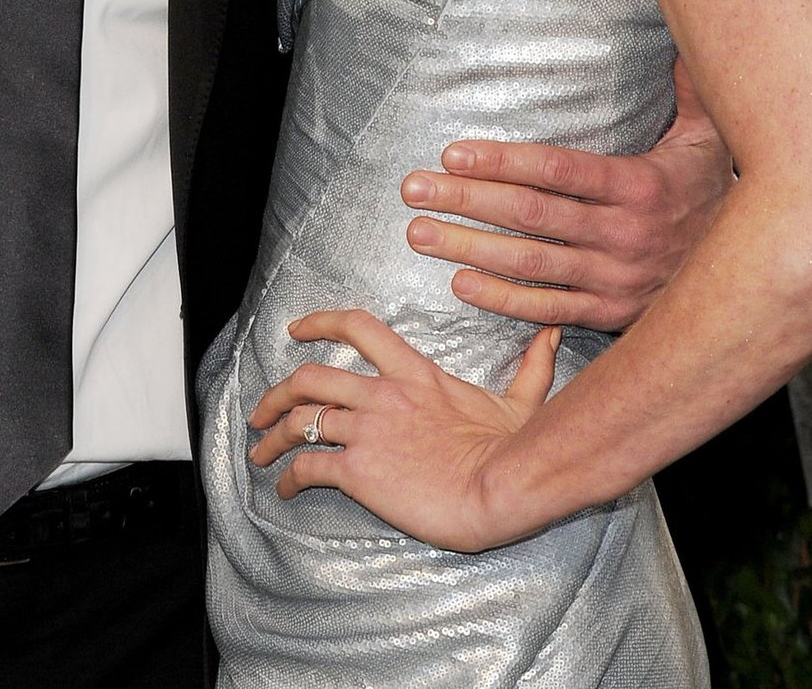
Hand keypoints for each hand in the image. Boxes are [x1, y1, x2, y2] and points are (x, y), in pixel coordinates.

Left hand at [248, 308, 559, 551]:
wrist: (500, 487)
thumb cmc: (512, 448)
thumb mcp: (522, 398)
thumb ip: (532, 365)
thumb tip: (551, 334)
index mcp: (413, 372)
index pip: (356, 328)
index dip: (319, 323)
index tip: (296, 330)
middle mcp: (381, 394)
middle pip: (310, 377)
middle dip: (277, 392)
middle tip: (262, 410)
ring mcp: (367, 430)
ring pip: (300, 420)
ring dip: (273, 436)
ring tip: (261, 451)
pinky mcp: (359, 470)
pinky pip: (310, 466)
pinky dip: (291, 475)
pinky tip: (287, 487)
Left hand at [400, 58, 732, 328]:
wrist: (759, 275)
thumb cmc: (716, 192)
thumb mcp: (709, 136)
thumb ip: (688, 86)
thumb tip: (683, 29)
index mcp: (639, 186)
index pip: (558, 170)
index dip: (503, 161)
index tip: (453, 152)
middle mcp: (624, 235)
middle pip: (531, 216)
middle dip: (466, 201)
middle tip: (414, 190)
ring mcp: (615, 279)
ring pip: (531, 264)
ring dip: (469, 248)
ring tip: (421, 233)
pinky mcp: (611, 314)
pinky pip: (549, 309)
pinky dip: (503, 301)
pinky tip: (461, 284)